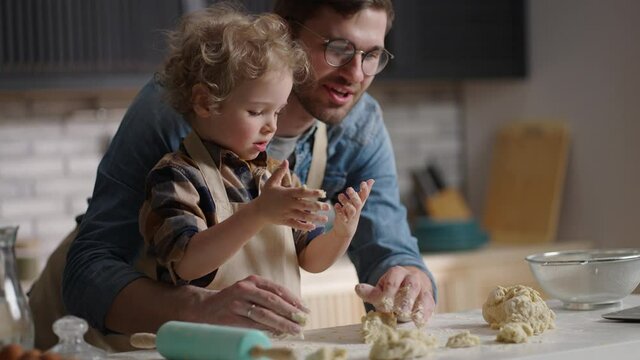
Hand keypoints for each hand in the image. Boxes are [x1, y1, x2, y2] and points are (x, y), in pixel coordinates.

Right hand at [194, 275, 308, 334]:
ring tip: (294, 329)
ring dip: (282, 323)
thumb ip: (267, 297)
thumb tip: (292, 311)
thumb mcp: (249, 291)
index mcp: (252, 280)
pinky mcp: (230, 318)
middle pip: (272, 301)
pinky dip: (266, 330)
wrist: (204, 307)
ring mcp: (236, 303)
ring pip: (264, 314)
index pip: (277, 289)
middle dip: (290, 312)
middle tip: (302, 321)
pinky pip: (252, 325)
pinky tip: (276, 333)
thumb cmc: (233, 300)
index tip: (304, 309)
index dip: (293, 299)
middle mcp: (244, 289)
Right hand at [255, 160, 328, 230]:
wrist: (257, 211)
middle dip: (317, 206)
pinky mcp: (285, 222)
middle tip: (328, 207)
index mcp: (286, 193)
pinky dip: (305, 226)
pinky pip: (296, 225)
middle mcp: (288, 204)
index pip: (302, 192)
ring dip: (315, 218)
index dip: (313, 192)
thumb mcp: (271, 182)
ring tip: (325, 218)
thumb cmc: (266, 195)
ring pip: (303, 216)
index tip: (323, 193)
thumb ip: (279, 172)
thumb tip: (285, 161)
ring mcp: (287, 213)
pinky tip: (313, 226)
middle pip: (305, 205)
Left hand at [332, 179, 373, 238]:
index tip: (363, 182)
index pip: (364, 196)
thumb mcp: (358, 202)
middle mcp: (356, 210)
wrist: (346, 230)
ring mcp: (350, 216)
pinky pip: (342, 217)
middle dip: (354, 196)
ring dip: (346, 203)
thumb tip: (371, 180)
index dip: (365, 190)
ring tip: (340, 196)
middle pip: (358, 203)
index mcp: (359, 204)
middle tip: (349, 189)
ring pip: (351, 210)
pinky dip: (339, 211)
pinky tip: (336, 205)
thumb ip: (364, 191)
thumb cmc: (352, 212)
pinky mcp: (343, 221)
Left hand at [354, 266, 434, 327]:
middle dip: (405, 300)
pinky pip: (430, 305)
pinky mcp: (430, 299)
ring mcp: (423, 288)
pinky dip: (425, 314)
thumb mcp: (381, 289)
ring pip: (423, 295)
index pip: (393, 282)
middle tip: (399, 312)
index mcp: (397, 272)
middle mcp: (412, 277)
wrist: (410, 286)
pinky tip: (419, 322)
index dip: (388, 295)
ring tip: (410, 318)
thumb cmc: (392, 290)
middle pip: (411, 286)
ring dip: (416, 308)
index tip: (384, 306)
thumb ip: (371, 292)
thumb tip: (358, 288)